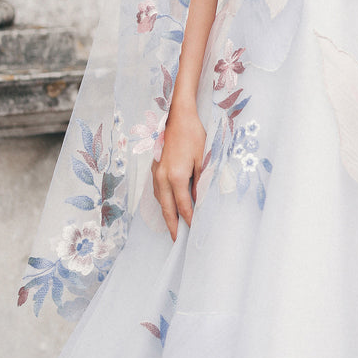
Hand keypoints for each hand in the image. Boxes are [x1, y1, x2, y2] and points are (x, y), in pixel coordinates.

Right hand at [151, 103, 206, 240]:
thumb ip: (201, 182)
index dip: (189, 219)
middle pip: (166, 208)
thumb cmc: (194, 135)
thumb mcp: (203, 159)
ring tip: (173, 226)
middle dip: (171, 225)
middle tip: (176, 240)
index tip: (193, 230)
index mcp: (176, 177)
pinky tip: (168, 203)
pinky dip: (162, 201)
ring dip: (166, 213)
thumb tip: (200, 200)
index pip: (183, 206)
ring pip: (159, 200)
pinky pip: (156, 190)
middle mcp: (162, 178)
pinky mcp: (154, 167)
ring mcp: (156, 172)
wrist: (178, 116)